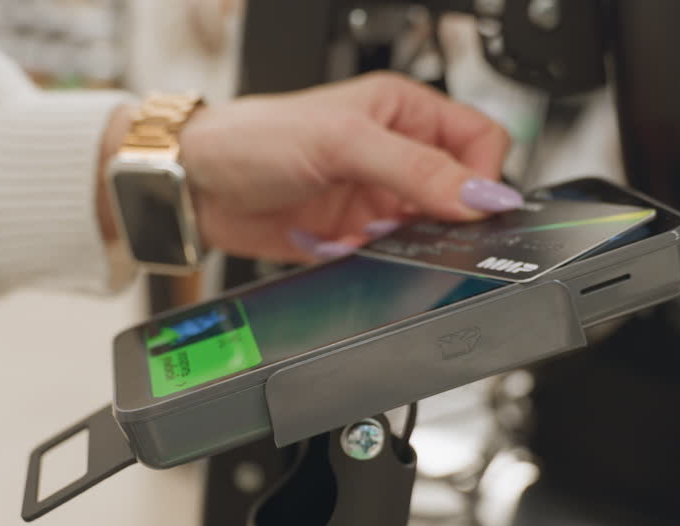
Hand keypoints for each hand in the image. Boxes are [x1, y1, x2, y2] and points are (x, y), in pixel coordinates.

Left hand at [179, 72, 516, 262]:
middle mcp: (395, 153)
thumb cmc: (253, 138)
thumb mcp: (343, 142)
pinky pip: (394, 257)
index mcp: (403, 110)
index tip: (469, 206)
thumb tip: (479, 195)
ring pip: (430, 229)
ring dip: (412, 241)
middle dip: (448, 214)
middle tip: (419, 224)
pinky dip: (383, 261)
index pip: (480, 140)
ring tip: (375, 233)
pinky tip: (353, 247)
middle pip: (459, 190)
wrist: (196, 186)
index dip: (483, 174)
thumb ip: (415, 168)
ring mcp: (376, 196)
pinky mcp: (355, 236)